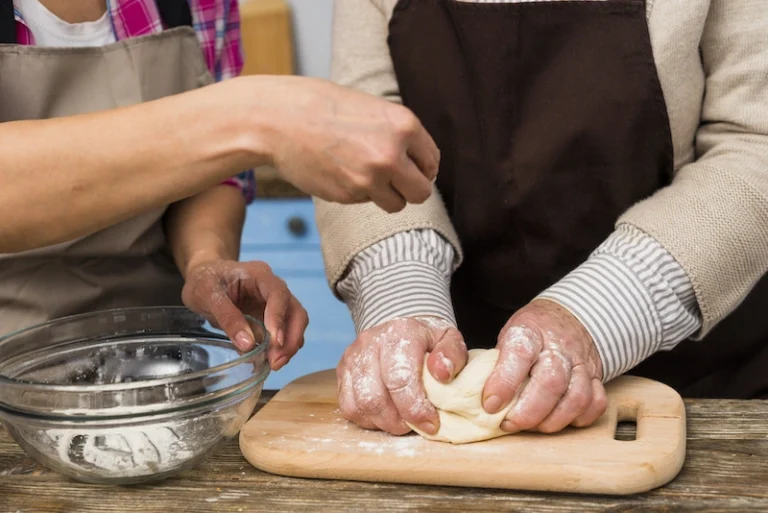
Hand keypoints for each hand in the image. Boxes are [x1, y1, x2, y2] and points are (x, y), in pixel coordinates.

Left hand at [181, 259, 308, 370]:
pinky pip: (282, 334)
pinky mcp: (270, 318)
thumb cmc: (204, 281)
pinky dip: (279, 349)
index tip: (274, 342)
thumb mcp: (208, 295)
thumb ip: (228, 317)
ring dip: (288, 346)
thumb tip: (248, 344)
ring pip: (294, 324)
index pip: (278, 294)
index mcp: (260, 275)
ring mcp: (274, 304)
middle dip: (290, 338)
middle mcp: (273, 289)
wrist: (202, 278)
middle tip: (276, 362)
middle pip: (295, 311)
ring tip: (273, 365)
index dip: (279, 318)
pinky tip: (267, 361)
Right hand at [244, 76, 439, 212]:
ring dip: (386, 195)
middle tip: (394, 181)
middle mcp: (392, 154)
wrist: (280, 119)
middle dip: (410, 188)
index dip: (421, 167)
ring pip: (398, 204)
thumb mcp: (372, 109)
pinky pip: (367, 202)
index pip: (431, 161)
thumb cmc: (323, 107)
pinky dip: (359, 193)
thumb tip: (417, 162)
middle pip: (422, 191)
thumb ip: (397, 134)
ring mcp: (370, 178)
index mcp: (404, 125)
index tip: (409, 166)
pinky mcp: (349, 194)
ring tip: (365, 176)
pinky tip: (340, 172)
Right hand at [337, 317, 466, 434]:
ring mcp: (352, 358)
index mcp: (399, 333)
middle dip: (397, 421)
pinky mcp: (341, 371)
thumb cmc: (427, 339)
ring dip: (383, 422)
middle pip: (374, 397)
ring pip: (359, 405)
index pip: (400, 378)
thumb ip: (452, 354)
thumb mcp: (449, 338)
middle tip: (415, 424)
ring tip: (401, 420)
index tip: (431, 423)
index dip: (415, 408)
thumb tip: (442, 374)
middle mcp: (369, 343)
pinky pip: (348, 407)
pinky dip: (368, 419)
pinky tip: (385, 414)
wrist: (398, 326)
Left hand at [482, 299, 605, 432]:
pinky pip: (596, 403)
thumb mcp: (509, 335)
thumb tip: (472, 394)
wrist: (568, 317)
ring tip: (533, 427)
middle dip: (529, 411)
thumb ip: (498, 361)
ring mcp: (581, 362)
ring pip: (576, 396)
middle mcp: (559, 347)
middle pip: (551, 382)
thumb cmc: (531, 332)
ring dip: (553, 420)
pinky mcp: (596, 376)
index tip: (489, 404)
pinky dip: (579, 418)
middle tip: (510, 424)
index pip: (519, 354)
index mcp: (530, 332)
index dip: (504, 382)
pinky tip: (561, 421)